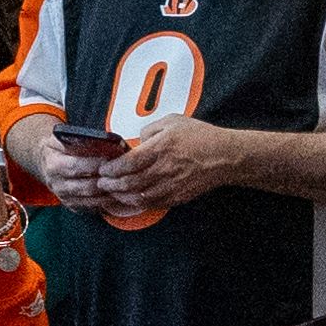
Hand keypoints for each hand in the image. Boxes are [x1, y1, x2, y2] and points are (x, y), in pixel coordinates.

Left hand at [87, 110, 234, 210]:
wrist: (224, 156)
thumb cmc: (201, 137)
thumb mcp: (173, 121)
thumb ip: (150, 129)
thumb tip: (137, 140)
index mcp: (161, 148)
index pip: (129, 163)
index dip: (112, 169)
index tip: (103, 169)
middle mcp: (164, 169)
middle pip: (130, 182)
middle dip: (110, 185)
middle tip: (101, 183)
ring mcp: (171, 185)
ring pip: (138, 197)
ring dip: (121, 196)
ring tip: (111, 192)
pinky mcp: (177, 197)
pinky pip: (152, 204)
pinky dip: (137, 204)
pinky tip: (129, 200)